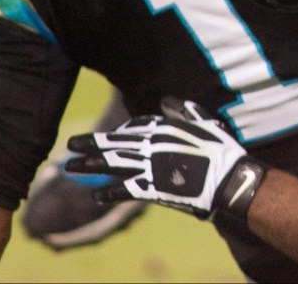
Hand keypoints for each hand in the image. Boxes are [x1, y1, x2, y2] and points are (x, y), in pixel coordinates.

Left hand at [66, 98, 265, 219]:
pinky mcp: (151, 188)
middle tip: (71, 144)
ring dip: (89, 165)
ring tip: (70, 165)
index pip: (132, 127)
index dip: (118, 132)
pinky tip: (96, 196)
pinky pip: (124, 189)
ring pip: (111, 164)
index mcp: (163, 128)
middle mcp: (150, 145)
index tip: (108, 138)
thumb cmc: (220, 149)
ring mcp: (148, 167)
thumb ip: (184, 110)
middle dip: (90, 144)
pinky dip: (109, 193)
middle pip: (113, 143)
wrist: (227, 180)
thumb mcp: (205, 121)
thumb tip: (165, 100)